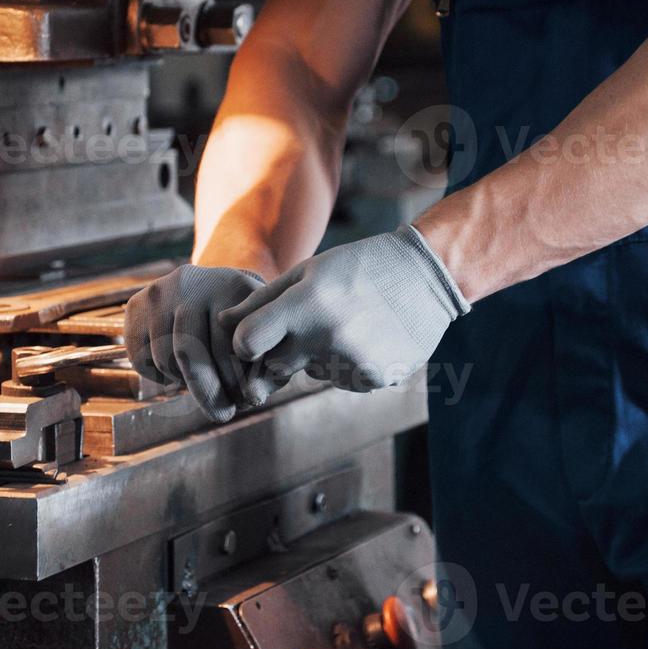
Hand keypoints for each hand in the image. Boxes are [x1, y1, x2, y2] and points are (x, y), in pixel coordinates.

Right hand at [123, 265, 265, 421]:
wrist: (212, 291)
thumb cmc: (245, 323)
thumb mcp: (264, 337)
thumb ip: (267, 370)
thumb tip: (252, 398)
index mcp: (230, 284)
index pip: (227, 345)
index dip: (236, 381)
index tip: (245, 402)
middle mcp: (192, 282)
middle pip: (189, 354)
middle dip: (208, 392)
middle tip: (222, 414)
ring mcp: (160, 291)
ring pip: (164, 359)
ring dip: (184, 383)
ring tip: (204, 383)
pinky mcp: (136, 304)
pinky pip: (141, 358)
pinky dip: (158, 376)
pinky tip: (179, 371)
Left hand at [220, 226, 469, 406]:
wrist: (426, 278)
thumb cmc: (358, 268)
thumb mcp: (309, 272)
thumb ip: (262, 301)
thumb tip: (221, 323)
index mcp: (306, 304)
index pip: (246, 343)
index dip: (245, 342)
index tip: (254, 336)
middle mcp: (327, 337)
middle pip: (272, 367)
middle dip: (277, 353)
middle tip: (303, 328)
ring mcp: (351, 363)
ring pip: (308, 374)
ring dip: (314, 357)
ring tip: (344, 325)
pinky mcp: (372, 379)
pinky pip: (338, 380)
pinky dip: (342, 365)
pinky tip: (363, 337)